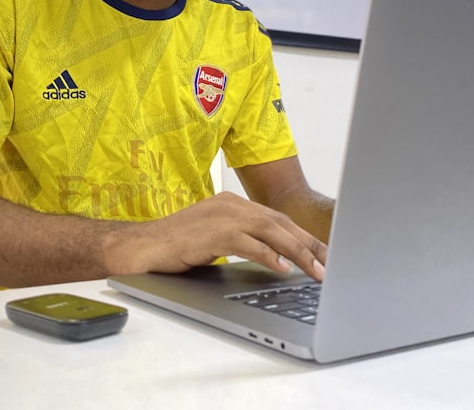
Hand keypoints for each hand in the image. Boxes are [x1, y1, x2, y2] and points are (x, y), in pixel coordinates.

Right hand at [112, 191, 327, 281]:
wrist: (142, 247)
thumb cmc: (178, 246)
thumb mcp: (216, 239)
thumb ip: (244, 241)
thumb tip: (278, 258)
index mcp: (232, 203)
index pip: (277, 219)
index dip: (304, 236)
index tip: (325, 253)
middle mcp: (230, 204)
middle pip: (279, 222)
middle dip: (309, 244)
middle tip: (331, 264)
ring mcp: (221, 216)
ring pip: (270, 231)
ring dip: (297, 251)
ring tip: (316, 270)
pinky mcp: (211, 232)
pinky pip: (247, 243)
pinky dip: (268, 255)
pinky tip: (283, 268)